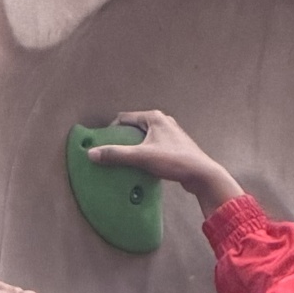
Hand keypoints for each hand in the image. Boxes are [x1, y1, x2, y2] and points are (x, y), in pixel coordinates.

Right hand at [87, 110, 240, 210]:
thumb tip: (91, 154)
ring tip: (125, 161)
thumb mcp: (142, 157)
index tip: (103, 143)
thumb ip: (116, 155)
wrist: (202, 175)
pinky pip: (154, 147)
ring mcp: (171, 134)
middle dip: (123, 139)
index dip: (111, 130)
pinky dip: (145, 154)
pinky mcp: (175, 147)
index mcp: (154, 117)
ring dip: (135, 148)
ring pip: (145, 138)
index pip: (124, 118)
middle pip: (134, 128)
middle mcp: (163, 121)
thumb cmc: (174, 161)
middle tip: (112, 153)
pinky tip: (142, 167)